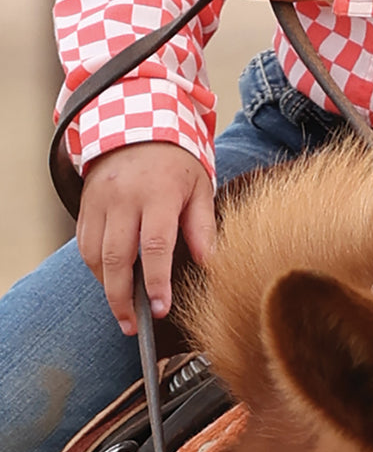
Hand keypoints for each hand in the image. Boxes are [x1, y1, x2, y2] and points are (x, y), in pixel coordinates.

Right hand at [78, 141, 214, 332]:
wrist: (140, 125)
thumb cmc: (176, 160)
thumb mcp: (199, 186)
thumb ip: (202, 226)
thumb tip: (209, 264)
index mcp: (158, 192)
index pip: (155, 245)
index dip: (157, 282)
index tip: (160, 310)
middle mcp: (124, 198)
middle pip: (116, 259)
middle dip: (123, 299)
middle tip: (133, 326)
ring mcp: (100, 201)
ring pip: (95, 257)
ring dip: (107, 288)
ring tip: (123, 311)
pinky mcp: (85, 205)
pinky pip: (85, 246)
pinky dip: (96, 269)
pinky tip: (111, 281)